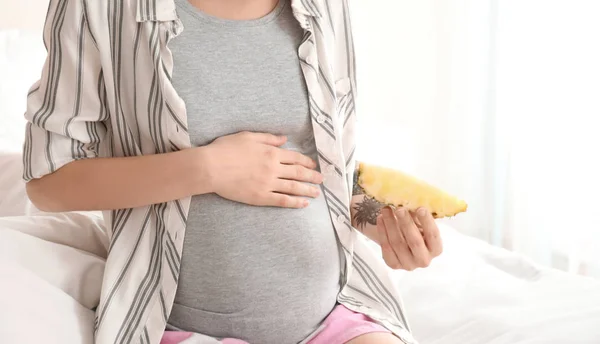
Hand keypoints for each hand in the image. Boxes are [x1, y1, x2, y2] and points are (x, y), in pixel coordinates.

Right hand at [204, 131, 322, 207]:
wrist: (210, 167)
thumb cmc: (225, 149)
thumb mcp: (248, 136)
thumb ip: (268, 138)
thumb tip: (284, 139)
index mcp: (271, 152)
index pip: (295, 157)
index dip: (306, 162)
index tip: (314, 165)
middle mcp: (273, 168)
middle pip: (298, 173)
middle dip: (312, 177)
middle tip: (321, 180)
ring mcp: (268, 184)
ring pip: (293, 187)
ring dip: (307, 190)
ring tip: (317, 193)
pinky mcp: (261, 197)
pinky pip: (282, 200)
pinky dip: (295, 202)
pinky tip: (303, 204)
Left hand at [377, 206, 442, 270]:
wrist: (402, 244)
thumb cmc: (415, 231)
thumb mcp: (421, 223)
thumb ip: (419, 215)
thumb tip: (412, 202)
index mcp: (436, 249)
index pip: (433, 235)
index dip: (427, 222)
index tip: (420, 208)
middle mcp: (424, 260)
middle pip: (414, 241)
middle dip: (406, 223)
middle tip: (399, 208)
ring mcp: (408, 264)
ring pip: (397, 243)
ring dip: (390, 224)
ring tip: (386, 210)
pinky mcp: (393, 264)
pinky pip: (386, 247)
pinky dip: (382, 231)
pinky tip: (381, 218)